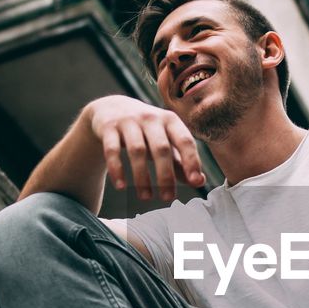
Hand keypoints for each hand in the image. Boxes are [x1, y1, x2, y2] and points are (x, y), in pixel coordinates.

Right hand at [87, 95, 205, 200]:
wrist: (112, 108)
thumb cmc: (146, 131)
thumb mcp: (166, 141)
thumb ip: (181, 161)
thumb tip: (200, 182)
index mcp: (170, 121)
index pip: (185, 140)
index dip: (191, 161)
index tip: (195, 182)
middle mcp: (151, 118)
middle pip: (161, 148)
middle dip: (165, 175)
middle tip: (168, 198)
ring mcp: (128, 121)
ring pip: (137, 150)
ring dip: (142, 177)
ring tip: (146, 197)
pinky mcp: (108, 127)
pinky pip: (112, 150)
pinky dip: (116, 168)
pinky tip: (121, 186)